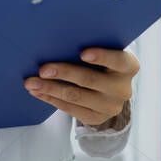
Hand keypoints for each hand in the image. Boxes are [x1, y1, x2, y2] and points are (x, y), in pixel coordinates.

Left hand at [23, 47, 139, 126]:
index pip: (118, 60)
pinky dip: (51, 99)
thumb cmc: (103, 62)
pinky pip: (70, 109)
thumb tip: (58, 42)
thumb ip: (92, 46)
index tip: (83, 53)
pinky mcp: (96, 118)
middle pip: (89, 80)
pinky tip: (38, 92)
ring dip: (50, 89)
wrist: (111, 89)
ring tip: (32, 83)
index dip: (102, 56)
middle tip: (42, 69)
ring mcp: (110, 107)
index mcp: (129, 66)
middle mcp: (123, 89)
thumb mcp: (106, 53)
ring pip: (76, 97)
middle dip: (63, 73)